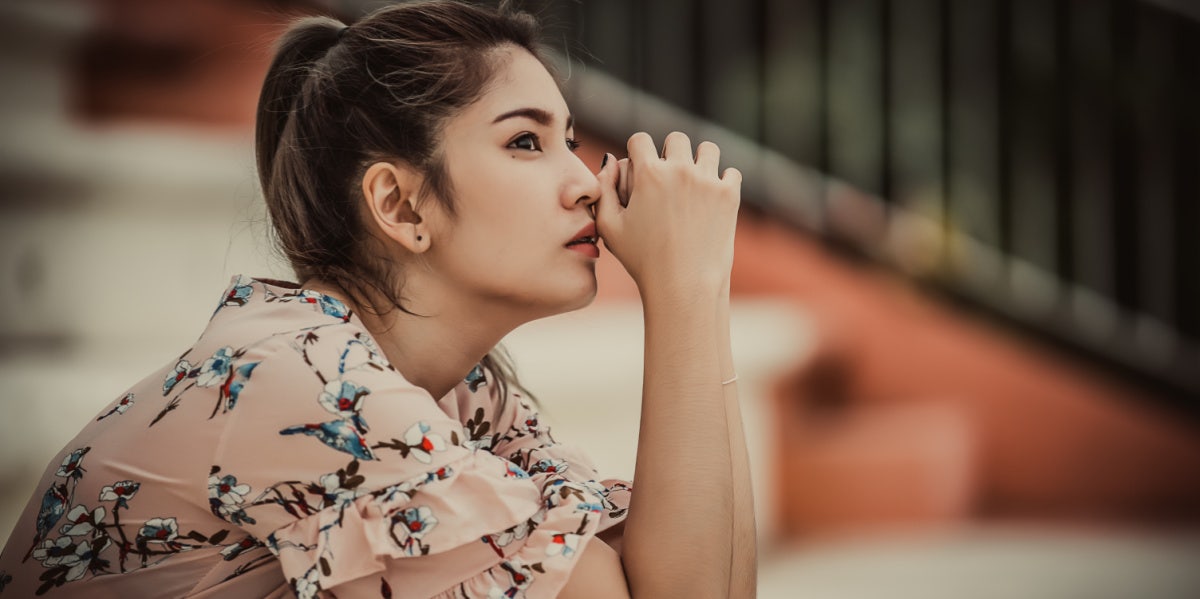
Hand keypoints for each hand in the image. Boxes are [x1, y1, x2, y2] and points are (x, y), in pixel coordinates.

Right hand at [595, 132, 741, 297]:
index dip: (638, 152)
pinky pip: (730, 173)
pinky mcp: (729, 195)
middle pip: (676, 139)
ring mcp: (707, 181)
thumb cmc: (642, 261)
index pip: (640, 140)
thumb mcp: (608, 227)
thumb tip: (610, 161)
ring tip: (694, 182)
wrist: (684, 286)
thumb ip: (603, 190)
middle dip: (671, 153)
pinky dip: (723, 182)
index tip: (642, 167)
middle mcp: (679, 170)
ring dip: (700, 161)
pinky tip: (712, 199)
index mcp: (648, 174)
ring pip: (708, 149)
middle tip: (670, 176)